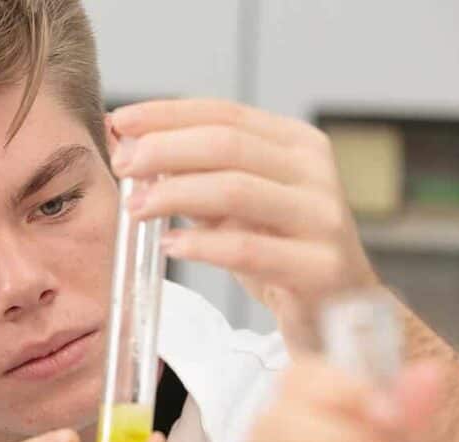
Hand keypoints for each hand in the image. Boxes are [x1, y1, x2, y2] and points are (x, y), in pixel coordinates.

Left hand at [109, 98, 379, 356]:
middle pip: (227, 144)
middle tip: (122, 165)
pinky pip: (248, 249)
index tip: (120, 121)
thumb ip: (194, 176)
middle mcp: (315, 172)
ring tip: (135, 207)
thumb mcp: (236, 206)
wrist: (338, 311)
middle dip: (165, 149)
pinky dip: (201, 245)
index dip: (168, 114)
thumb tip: (129, 148)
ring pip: (236, 190)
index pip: (225, 113)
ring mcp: (322, 218)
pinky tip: (169, 245)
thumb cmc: (279, 250)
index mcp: (296, 145)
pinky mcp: (319, 266)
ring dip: (175, 194)